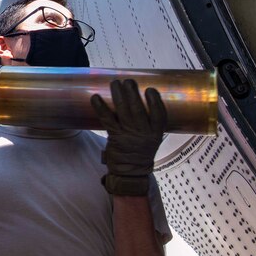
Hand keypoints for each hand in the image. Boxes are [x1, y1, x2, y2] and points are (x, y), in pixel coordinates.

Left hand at [91, 79, 166, 194]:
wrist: (130, 174)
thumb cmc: (140, 154)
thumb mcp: (152, 140)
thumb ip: (149, 125)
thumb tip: (141, 102)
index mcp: (155, 134)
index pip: (159, 115)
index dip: (155, 101)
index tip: (150, 90)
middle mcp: (143, 134)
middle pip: (138, 109)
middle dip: (132, 93)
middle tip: (128, 80)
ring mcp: (128, 135)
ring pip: (123, 111)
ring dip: (118, 95)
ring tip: (115, 83)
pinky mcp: (115, 138)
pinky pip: (107, 119)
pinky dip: (101, 107)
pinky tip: (95, 97)